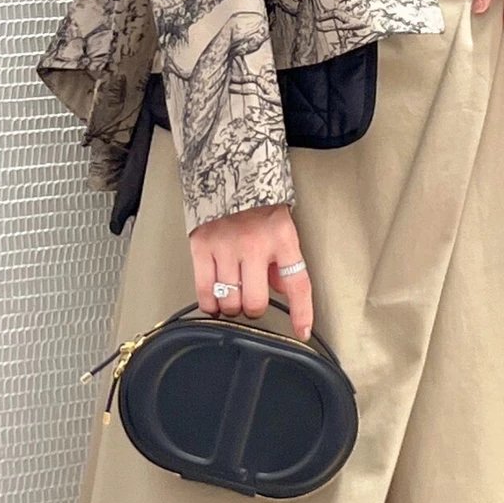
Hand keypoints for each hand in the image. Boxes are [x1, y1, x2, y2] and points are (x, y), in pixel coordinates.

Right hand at [188, 202, 313, 341]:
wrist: (230, 171)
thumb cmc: (260, 204)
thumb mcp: (282, 229)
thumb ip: (283, 264)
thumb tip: (285, 296)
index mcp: (282, 237)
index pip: (297, 283)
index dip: (302, 312)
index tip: (302, 331)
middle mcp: (255, 243)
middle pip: (255, 303)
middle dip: (254, 308)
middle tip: (252, 300)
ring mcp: (226, 246)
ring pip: (230, 303)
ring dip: (232, 307)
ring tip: (234, 294)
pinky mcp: (201, 247)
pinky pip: (205, 293)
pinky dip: (211, 305)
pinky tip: (216, 300)